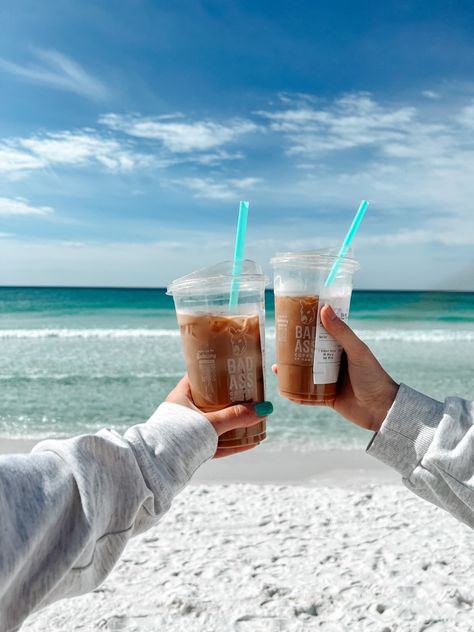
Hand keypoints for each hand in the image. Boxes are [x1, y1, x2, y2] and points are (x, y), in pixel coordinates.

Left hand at [166, 375, 272, 457]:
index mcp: (182, 395)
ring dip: (235, 423)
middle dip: (233, 400)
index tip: (237, 369)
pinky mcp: (194, 449)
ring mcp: (189, 431)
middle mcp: (185, 411)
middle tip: (253, 394)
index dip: (219, 372)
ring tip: (255, 418)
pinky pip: (218, 444)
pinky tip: (251, 443)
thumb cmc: (177, 436)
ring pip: (217, 423)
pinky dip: (234, 443)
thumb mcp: (209, 423)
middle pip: (213, 401)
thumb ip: (235, 417)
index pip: (202, 377)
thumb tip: (264, 409)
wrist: (155, 468)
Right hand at [273, 305, 398, 431]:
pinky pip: (307, 394)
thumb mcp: (357, 351)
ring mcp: (329, 380)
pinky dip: (295, 392)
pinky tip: (283, 388)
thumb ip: (341, 332)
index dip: (309, 325)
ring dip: (291, 370)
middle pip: (310, 352)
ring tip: (277, 365)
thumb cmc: (374, 377)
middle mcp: (334, 362)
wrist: (382, 410)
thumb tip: (324, 308)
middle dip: (295, 348)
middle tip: (279, 342)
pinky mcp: (326, 397)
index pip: (322, 333)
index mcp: (342, 348)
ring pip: (305, 373)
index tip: (294, 318)